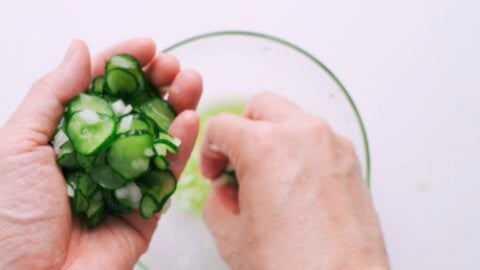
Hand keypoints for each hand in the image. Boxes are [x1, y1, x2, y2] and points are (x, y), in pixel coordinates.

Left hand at [0, 39, 201, 269]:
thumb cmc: (8, 220)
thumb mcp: (17, 145)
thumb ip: (53, 95)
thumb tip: (78, 51)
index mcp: (63, 138)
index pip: (98, 91)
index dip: (122, 66)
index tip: (146, 48)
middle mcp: (96, 156)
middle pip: (133, 111)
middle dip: (156, 83)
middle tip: (172, 66)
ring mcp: (123, 181)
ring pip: (157, 138)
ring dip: (176, 107)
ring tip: (190, 83)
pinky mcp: (145, 208)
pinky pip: (167, 173)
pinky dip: (181, 146)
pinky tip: (189, 120)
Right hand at [201, 93, 388, 269]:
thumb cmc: (294, 268)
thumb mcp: (232, 237)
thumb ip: (218, 202)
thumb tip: (226, 191)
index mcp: (265, 147)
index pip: (222, 125)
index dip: (210, 149)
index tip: (214, 170)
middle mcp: (303, 134)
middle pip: (262, 106)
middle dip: (243, 130)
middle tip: (237, 162)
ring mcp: (332, 145)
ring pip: (293, 119)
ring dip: (274, 138)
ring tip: (269, 177)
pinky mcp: (350, 161)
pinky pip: (318, 139)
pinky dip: (301, 151)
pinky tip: (296, 186)